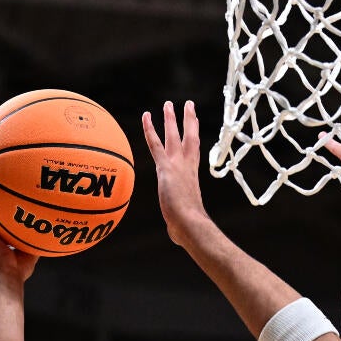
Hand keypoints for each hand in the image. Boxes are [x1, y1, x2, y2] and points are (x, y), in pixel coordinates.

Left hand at [141, 100, 208, 246]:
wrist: (190, 224)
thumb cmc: (189, 229)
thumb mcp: (184, 223)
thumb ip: (178, 225)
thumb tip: (177, 237)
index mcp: (192, 176)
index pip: (194, 152)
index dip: (193, 137)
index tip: (194, 125)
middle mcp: (188, 167)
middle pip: (189, 138)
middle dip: (188, 121)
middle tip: (187, 106)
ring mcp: (177, 165)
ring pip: (174, 137)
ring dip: (171, 119)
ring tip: (169, 104)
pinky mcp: (166, 167)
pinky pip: (155, 144)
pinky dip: (150, 129)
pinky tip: (146, 115)